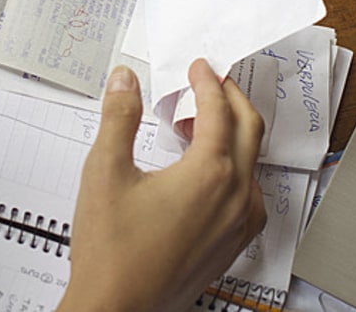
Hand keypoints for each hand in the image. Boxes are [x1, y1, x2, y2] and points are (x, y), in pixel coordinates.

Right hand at [57, 62, 265, 311]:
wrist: (115, 309)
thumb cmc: (111, 252)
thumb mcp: (105, 172)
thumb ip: (117, 117)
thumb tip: (125, 81)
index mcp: (209, 174)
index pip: (218, 111)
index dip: (207, 82)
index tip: (198, 68)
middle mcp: (234, 198)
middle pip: (248, 130)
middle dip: (230, 99)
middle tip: (211, 83)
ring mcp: (237, 225)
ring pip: (251, 164)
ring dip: (232, 137)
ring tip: (199, 129)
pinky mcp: (232, 245)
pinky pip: (250, 197)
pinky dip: (235, 172)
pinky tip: (209, 176)